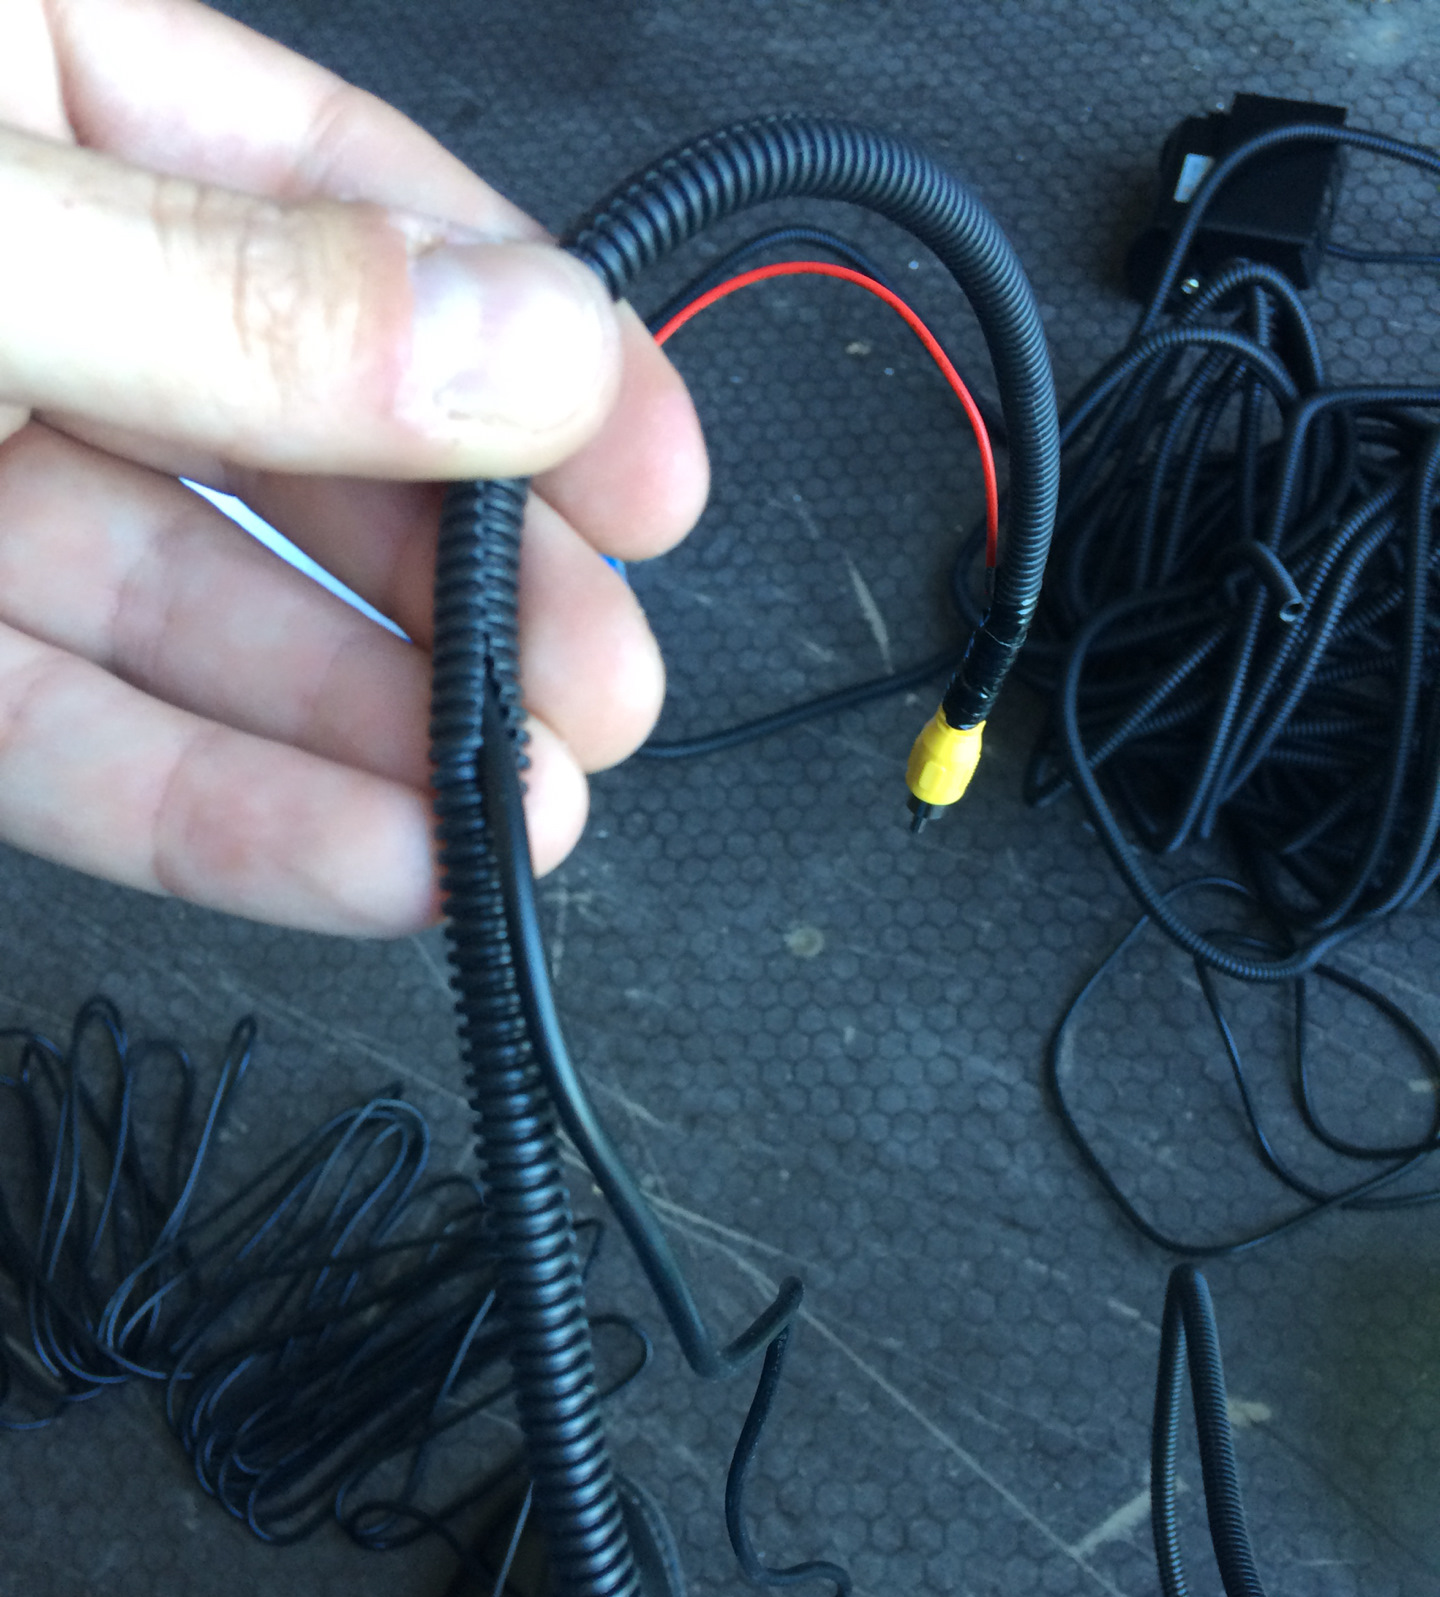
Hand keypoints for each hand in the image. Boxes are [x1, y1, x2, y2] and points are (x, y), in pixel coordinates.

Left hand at [0, 0, 706, 933]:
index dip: (525, 349)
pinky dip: (221, 817)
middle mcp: (17, 283)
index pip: (337, 206)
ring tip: (520, 810)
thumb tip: (520, 347)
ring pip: (196, 616)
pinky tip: (375, 865)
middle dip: (473, 584)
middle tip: (604, 687)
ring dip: (377, 734)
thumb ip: (236, 299)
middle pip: (297, 440)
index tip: (657, 486)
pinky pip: (72, 737)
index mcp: (25, 74)